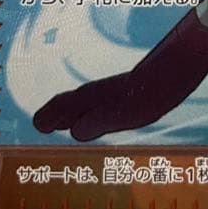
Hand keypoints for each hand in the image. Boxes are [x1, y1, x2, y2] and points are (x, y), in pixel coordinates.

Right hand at [33, 70, 166, 141]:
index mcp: (91, 97)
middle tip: (41, 124)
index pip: (62, 105)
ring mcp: (108, 95)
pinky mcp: (121, 99)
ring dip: (71, 114)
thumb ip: (98, 121)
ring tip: (61, 125)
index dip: (49, 115)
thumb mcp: (122, 112)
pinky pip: (97, 108)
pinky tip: (94, 122)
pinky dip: (88, 115)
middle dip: (55, 114)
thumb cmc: (146, 95)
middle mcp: (96, 95)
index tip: (38, 124)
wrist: (169, 77)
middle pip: (69, 104)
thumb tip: (75, 132)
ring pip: (83, 105)